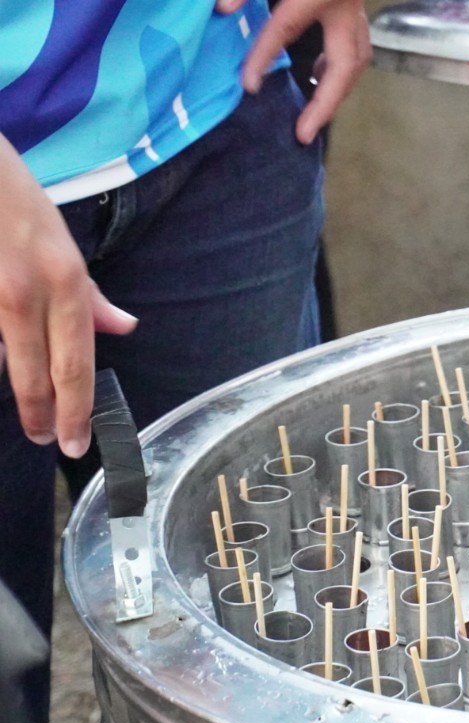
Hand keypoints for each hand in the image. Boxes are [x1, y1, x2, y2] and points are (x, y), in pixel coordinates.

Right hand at [0, 136, 137, 456]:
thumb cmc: (12, 200)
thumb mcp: (63, 242)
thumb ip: (88, 294)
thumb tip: (123, 327)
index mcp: (65, 282)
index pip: (76, 363)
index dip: (76, 410)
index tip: (75, 442)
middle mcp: (26, 294)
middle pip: (38, 376)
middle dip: (42, 417)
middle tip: (45, 440)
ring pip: (3, 363)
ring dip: (16, 387)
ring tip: (27, 411)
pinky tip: (1, 366)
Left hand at [217, 0, 370, 144]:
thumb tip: (222, 9)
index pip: (287, 28)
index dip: (265, 57)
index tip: (249, 86)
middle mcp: (346, 4)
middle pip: (344, 66)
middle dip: (325, 104)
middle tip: (303, 134)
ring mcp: (356, 6)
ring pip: (358, 60)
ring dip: (338, 89)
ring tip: (315, 112)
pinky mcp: (355, 5)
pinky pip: (356, 46)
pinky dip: (341, 67)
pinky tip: (320, 74)